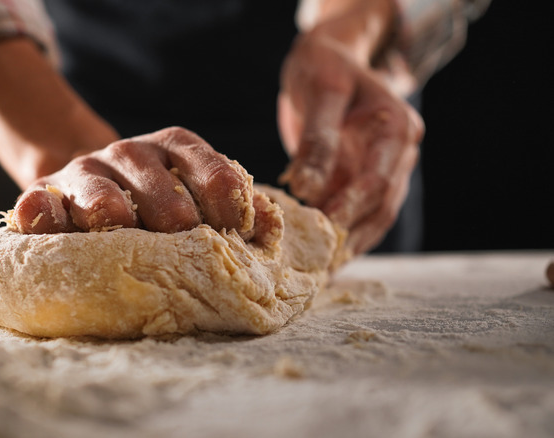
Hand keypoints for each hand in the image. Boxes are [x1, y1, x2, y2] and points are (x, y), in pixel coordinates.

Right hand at [10, 127, 258, 237]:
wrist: (90, 191)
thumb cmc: (155, 204)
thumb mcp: (197, 193)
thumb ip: (234, 206)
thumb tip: (268, 225)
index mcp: (175, 148)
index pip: (207, 166)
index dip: (224, 198)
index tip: (237, 231)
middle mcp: (131, 153)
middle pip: (157, 188)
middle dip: (173, 220)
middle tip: (182, 252)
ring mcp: (85, 171)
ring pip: (100, 196)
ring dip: (114, 218)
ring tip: (122, 236)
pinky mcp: (44, 192)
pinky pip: (40, 201)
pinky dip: (41, 212)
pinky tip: (45, 219)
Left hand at [278, 16, 423, 255]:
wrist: (330, 61)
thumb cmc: (325, 69)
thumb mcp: (321, 92)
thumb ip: (317, 139)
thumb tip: (307, 188)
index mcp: (397, 127)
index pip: (379, 177)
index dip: (354, 205)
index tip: (326, 227)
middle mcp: (400, 153)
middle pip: (382, 206)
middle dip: (351, 236)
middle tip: (319, 264)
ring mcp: (387, 170)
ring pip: (374, 217)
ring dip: (349, 244)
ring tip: (319, 272)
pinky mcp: (366, 180)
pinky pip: (359, 214)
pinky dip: (342, 236)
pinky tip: (321, 258)